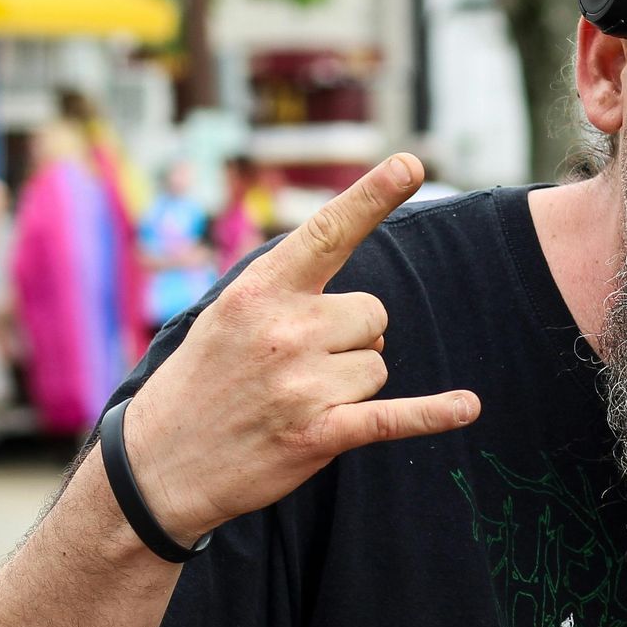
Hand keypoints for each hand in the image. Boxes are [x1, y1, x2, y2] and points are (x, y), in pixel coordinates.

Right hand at [122, 155, 480, 545]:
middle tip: (298, 365)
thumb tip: (368, 308)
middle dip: (352, 339)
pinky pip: (395, 415)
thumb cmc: (206, 380)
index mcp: (261, 289)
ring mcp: (303, 382)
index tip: (411, 164)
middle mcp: (285, 328)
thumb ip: (292, 292)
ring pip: (378, 366)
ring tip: (296, 399)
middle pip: (374, 315)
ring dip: (352, 385)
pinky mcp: (320, 433)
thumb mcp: (231, 316)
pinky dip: (434, 414)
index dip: (373, 196)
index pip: (329, 232)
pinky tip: (467, 407)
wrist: (158, 463)